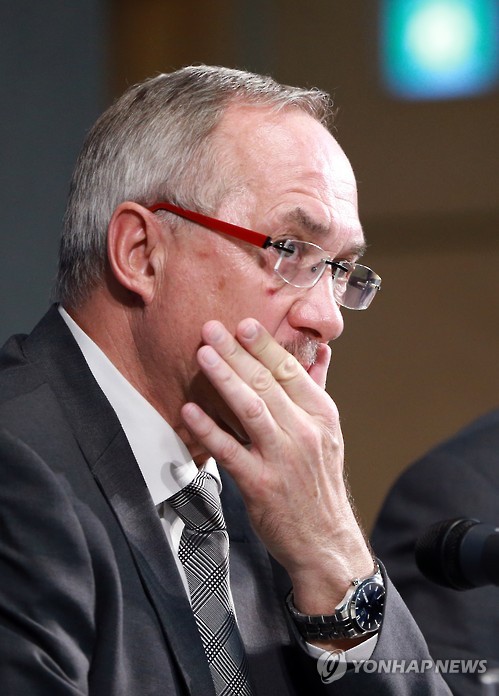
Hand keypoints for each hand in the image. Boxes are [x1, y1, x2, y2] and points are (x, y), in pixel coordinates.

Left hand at [181, 318, 372, 615]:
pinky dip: (208, 429)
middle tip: (212, 328)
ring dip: (225, 379)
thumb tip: (321, 353)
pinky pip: (229, 451)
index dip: (265, 346)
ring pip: (250, 409)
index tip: (243, 324)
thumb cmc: (319, 483)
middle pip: (267, 383)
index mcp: (321, 416)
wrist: (325, 540)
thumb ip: (317, 390)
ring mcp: (282, 459)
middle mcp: (304, 433)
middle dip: (237, 353)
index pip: (291, 371)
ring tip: (203, 355)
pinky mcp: (260, 485)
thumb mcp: (328, 433)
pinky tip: (190, 410)